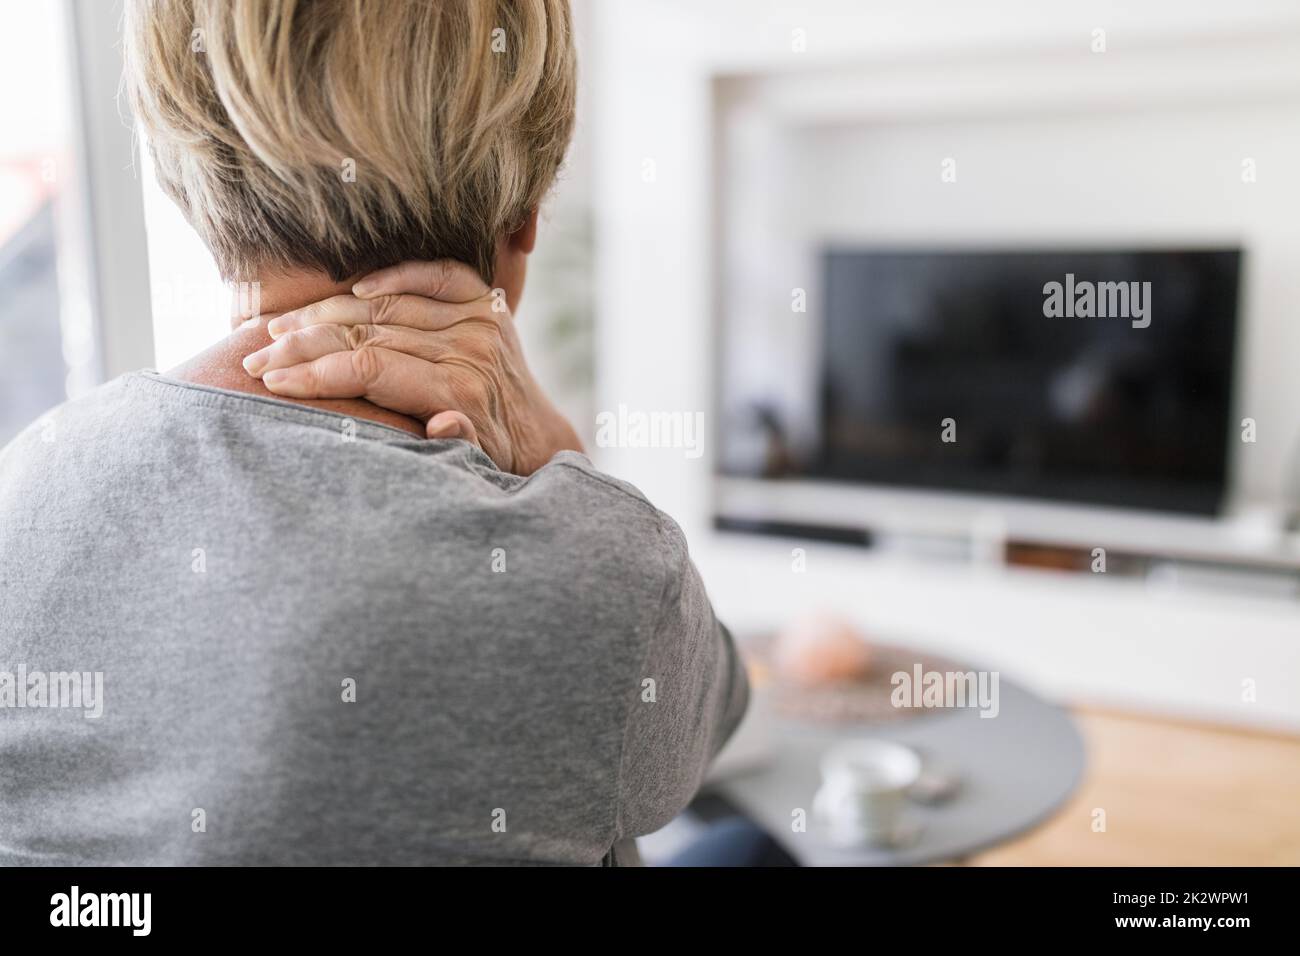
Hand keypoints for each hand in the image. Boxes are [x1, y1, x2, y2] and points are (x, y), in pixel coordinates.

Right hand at [242, 260, 582, 474]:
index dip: (316, 373)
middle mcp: (470, 346)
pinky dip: (392, 276)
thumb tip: (443, 425)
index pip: (370, 368)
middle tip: (255, 354)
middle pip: (368, 331)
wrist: (536, 434)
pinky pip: (435, 274)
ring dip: (327, 311)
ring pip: (387, 302)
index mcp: (460, 388)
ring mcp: (478, 318)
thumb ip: (456, 445)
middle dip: (304, 343)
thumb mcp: (475, 467)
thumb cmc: (491, 458)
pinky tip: (352, 287)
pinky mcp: (486, 302)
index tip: (271, 380)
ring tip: (278, 326)